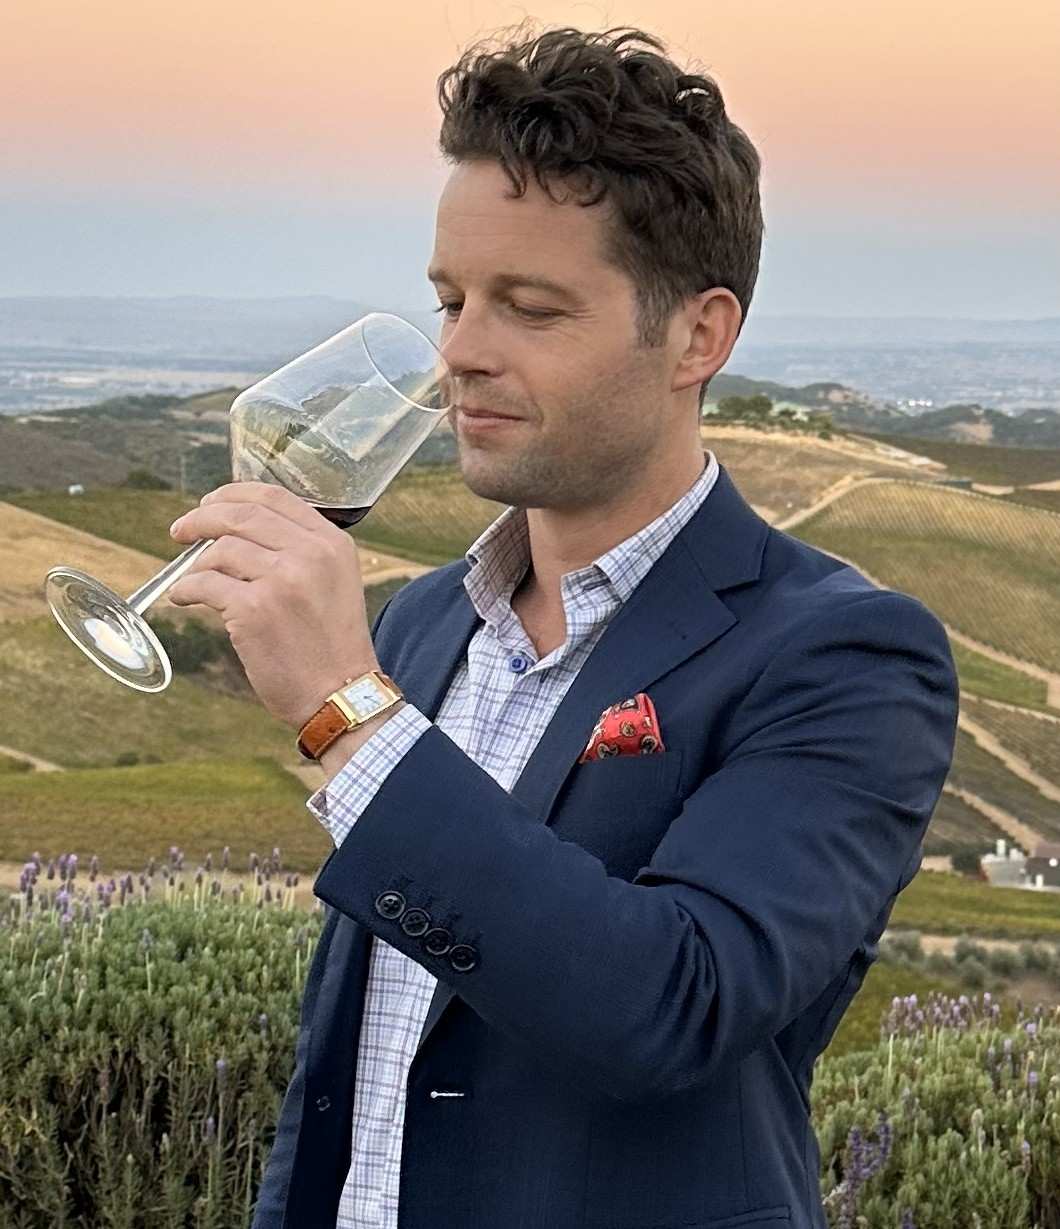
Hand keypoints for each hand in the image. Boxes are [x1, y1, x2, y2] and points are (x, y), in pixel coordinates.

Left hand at [167, 482, 378, 727]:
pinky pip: (204, 585)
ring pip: (220, 550)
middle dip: (202, 519)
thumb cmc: (332, 647)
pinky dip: (186, 589)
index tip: (210, 503)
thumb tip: (239, 532)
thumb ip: (301, 553)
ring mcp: (282, 580)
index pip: (274, 497)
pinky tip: (184, 598)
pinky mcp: (255, 610)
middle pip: (241, 515)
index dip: (233, 494)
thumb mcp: (334, 583)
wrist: (341, 695)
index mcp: (332, 543)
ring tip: (190, 581)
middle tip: (181, 531)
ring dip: (195, 565)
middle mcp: (310, 555)